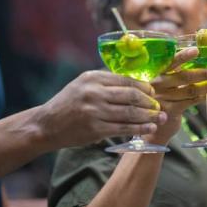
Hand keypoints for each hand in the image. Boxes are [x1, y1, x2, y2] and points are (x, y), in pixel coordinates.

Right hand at [35, 70, 165, 149]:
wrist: (46, 125)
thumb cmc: (68, 104)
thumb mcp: (83, 85)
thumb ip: (105, 82)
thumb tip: (135, 83)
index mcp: (92, 77)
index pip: (126, 80)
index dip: (143, 87)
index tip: (152, 92)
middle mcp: (94, 92)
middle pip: (131, 96)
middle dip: (149, 102)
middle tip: (159, 106)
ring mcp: (94, 111)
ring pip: (130, 113)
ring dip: (148, 116)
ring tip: (159, 118)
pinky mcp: (95, 129)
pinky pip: (123, 128)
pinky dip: (139, 128)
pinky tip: (149, 128)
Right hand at [145, 47, 206, 143]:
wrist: (155, 122)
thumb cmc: (166, 95)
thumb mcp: (168, 80)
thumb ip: (180, 68)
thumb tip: (203, 51)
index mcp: (157, 71)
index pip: (171, 61)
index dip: (183, 56)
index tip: (197, 50)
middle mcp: (158, 83)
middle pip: (184, 76)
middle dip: (205, 73)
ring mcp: (163, 98)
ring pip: (191, 90)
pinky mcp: (170, 110)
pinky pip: (191, 101)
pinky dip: (204, 96)